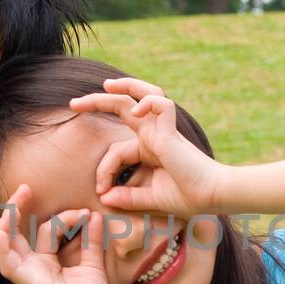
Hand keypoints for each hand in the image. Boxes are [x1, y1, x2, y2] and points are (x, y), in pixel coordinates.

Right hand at [0, 185, 114, 283]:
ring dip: (6, 223)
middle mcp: (32, 266)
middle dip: (17, 208)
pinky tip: (1, 233)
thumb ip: (91, 240)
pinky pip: (8, 265)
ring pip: (4, 245)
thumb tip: (93, 215)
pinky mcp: (29, 283)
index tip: (85, 214)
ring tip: (15, 202)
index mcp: (45, 261)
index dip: (64, 217)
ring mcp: (28, 275)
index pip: (45, 229)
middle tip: (26, 188)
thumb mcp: (92, 263)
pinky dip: (2, 248)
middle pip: (15, 233)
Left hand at [69, 77, 225, 217]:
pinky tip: (136, 109)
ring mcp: (163, 130)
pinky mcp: (172, 131)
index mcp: (149, 149)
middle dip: (97, 102)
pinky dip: (148, 101)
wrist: (211, 199)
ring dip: (125, 86)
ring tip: (105, 84)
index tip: (102, 192)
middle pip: (124, 107)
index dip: (104, 170)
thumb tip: (104, 198)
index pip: (116, 150)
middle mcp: (155, 135)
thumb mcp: (150, 198)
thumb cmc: (187, 198)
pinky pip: (161, 104)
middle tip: (73, 103)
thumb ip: (128, 197)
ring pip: (145, 94)